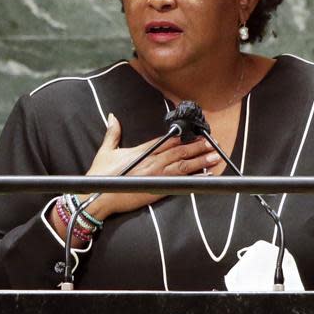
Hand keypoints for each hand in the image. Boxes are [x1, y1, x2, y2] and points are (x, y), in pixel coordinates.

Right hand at [84, 113, 220, 218]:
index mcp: (141, 151)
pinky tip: (205, 176)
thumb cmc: (101, 176)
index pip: (166, 141)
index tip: (193, 134)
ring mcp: (156, 175)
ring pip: (183, 164)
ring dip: (200, 160)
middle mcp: (151, 161)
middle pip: (178, 151)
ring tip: (214, 157)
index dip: (181, 137)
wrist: (98, 197)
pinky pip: (180, 182)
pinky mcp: (157, 189)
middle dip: (196, 147)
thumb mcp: (105, 151)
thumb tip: (112, 116)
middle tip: (211, 143)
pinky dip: (193, 178)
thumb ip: (112, 133)